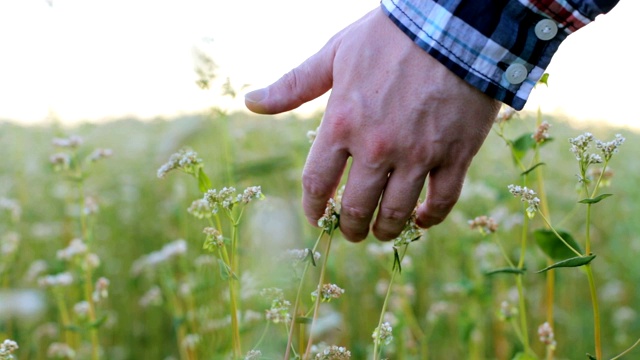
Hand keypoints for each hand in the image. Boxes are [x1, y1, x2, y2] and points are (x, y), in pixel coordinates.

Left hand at [245, 8, 499, 240]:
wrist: (455, 23)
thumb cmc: (389, 36)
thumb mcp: (335, 54)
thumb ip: (293, 85)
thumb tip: (251, 102)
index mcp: (342, 124)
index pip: (317, 183)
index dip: (314, 208)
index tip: (316, 218)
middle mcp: (377, 147)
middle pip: (357, 207)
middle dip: (350, 227)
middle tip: (351, 231)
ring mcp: (418, 154)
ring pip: (397, 212)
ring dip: (385, 230)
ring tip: (382, 233)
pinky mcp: (455, 155)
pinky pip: (442, 201)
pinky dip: (430, 218)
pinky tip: (422, 219)